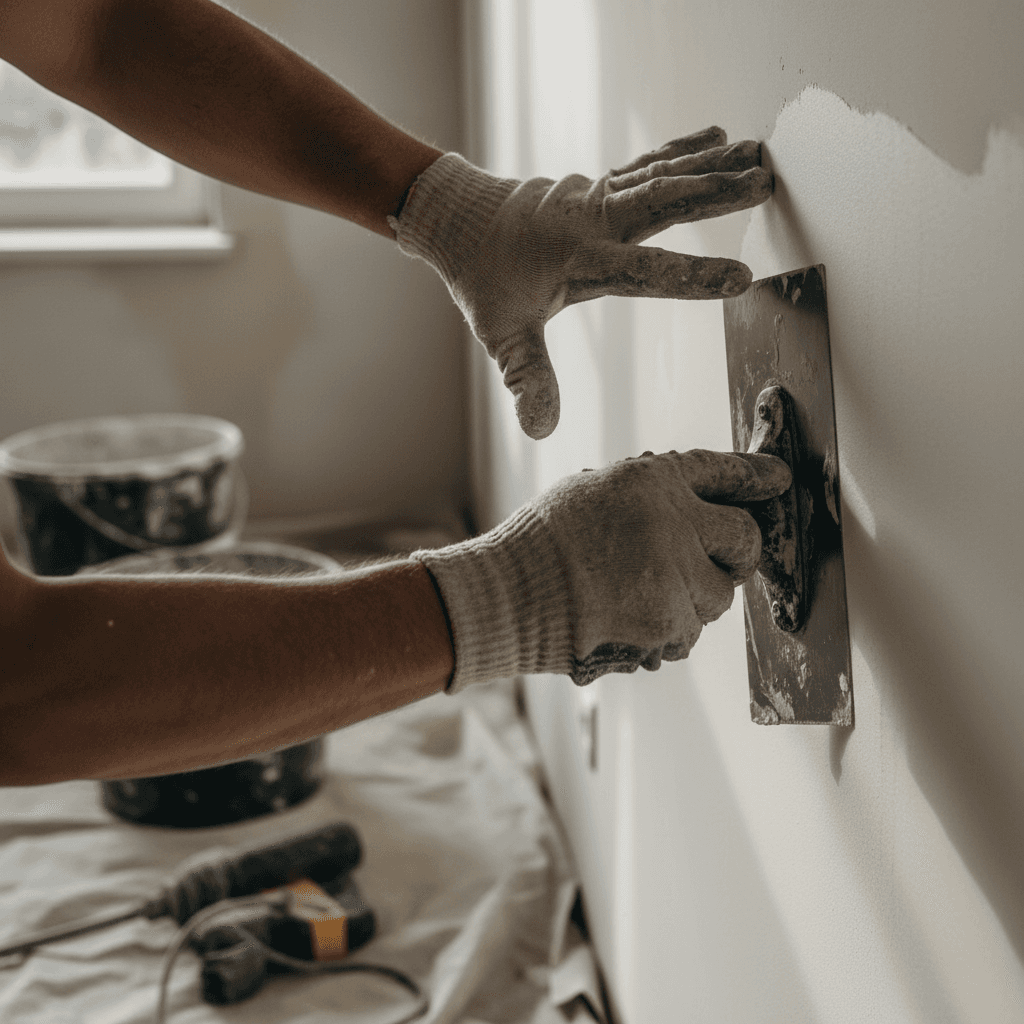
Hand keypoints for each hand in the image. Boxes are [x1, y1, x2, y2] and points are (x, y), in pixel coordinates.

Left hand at [390, 127, 772, 438]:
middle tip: (764, 183)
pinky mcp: (597, 186)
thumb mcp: (502, 335)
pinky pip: (646, 164)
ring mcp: (595, 197)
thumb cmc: (483, 280)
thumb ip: (528, 380)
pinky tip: (718, 139)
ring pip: (661, 176)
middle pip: (661, 203)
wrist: (460, 220)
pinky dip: (682, 151)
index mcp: (577, 260)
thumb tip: (540, 429)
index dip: (692, 276)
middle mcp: (591, 221)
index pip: (643, 272)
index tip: (740, 278)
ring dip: (711, 167)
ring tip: (760, 157)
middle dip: (714, 195)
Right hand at [412, 449, 790, 689]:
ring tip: (644, 593)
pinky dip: (672, 628)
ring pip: (721, 592)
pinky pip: (693, 629)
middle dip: (736, 552)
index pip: (725, 471)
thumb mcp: (593, 491)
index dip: (756, 475)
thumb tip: (692, 509)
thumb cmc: (541, 543)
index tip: (778, 479)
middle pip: (746, 537)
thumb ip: (649, 497)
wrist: (510, 595)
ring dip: (696, 595)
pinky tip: (632, 617)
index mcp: (654, 479)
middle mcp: (675, 518)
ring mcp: (677, 571)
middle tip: (714, 561)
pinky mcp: (671, 619)